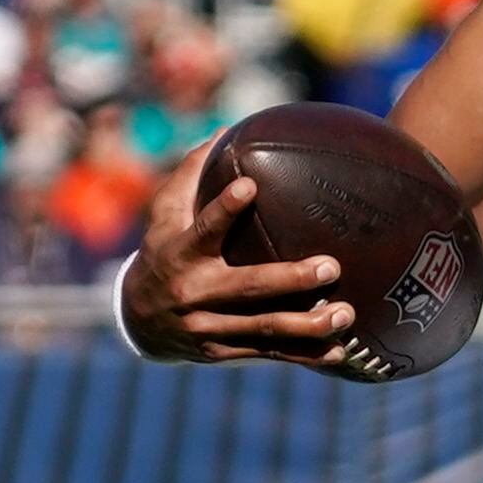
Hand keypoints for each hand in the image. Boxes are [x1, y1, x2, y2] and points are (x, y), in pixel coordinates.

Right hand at [118, 146, 360, 368]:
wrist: (137, 319)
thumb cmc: (163, 249)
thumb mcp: (165, 212)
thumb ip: (193, 173)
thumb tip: (227, 129)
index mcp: (180, 252)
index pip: (204, 228)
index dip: (224, 209)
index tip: (250, 187)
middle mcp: (194, 291)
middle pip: (248, 287)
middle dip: (290, 279)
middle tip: (331, 266)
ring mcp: (208, 326)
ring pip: (264, 327)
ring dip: (308, 324)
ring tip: (346, 313)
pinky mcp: (221, 351)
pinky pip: (267, 351)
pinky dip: (303, 353)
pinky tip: (339, 350)